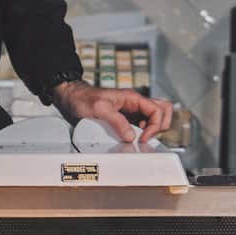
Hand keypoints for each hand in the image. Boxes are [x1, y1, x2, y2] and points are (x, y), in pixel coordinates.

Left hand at [52, 80, 174, 142]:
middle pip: (163, 110)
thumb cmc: (83, 98)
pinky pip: (142, 123)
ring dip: (153, 128)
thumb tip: (131, 136)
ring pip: (155, 117)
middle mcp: (135, 103)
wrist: (72, 97)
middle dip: (161, 125)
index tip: (143, 138)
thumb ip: (116, 121)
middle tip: (148, 136)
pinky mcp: (126, 118)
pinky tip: (133, 137)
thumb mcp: (99, 108)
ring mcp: (132, 110)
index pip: (157, 110)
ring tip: (141, 138)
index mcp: (132, 97)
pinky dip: (143, 131)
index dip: (155, 126)